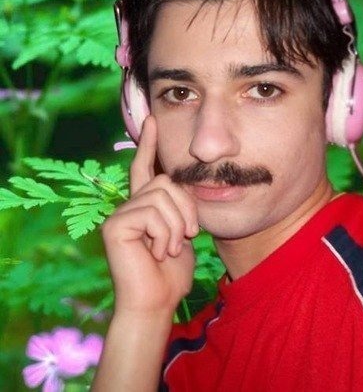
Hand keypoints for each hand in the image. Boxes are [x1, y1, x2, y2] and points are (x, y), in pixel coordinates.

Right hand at [101, 115, 197, 315]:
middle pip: (166, 181)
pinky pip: (152, 213)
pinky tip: (159, 252)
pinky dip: (165, 235)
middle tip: (186, 236)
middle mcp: (129, 205)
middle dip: (186, 209)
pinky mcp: (115, 225)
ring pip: (163, 196)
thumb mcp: (181, 231)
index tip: (152, 119)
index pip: (145, 167)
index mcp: (145, 205)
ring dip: (177, 226)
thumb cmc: (172, 272)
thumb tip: (179, 182)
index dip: (148, 144)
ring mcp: (120, 214)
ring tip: (171, 248)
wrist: (156, 302)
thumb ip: (178, 206)